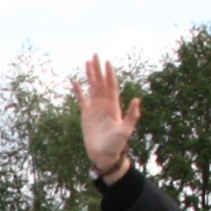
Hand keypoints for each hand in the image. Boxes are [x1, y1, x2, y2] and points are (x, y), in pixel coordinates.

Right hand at [72, 55, 140, 175]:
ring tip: (87, 62)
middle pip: (101, 83)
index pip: (111, 86)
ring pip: (92, 88)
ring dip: (90, 75)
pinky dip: (78, 90)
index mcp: (113, 107)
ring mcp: (95, 109)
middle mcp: (105, 105)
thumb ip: (131, 115)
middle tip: (95, 55)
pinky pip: (82, 99)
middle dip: (98, 69)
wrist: (104, 156)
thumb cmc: (116, 145)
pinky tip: (75, 81)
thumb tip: (136, 99)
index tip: (107, 62)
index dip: (109, 74)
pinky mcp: (86, 115)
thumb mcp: (125, 130)